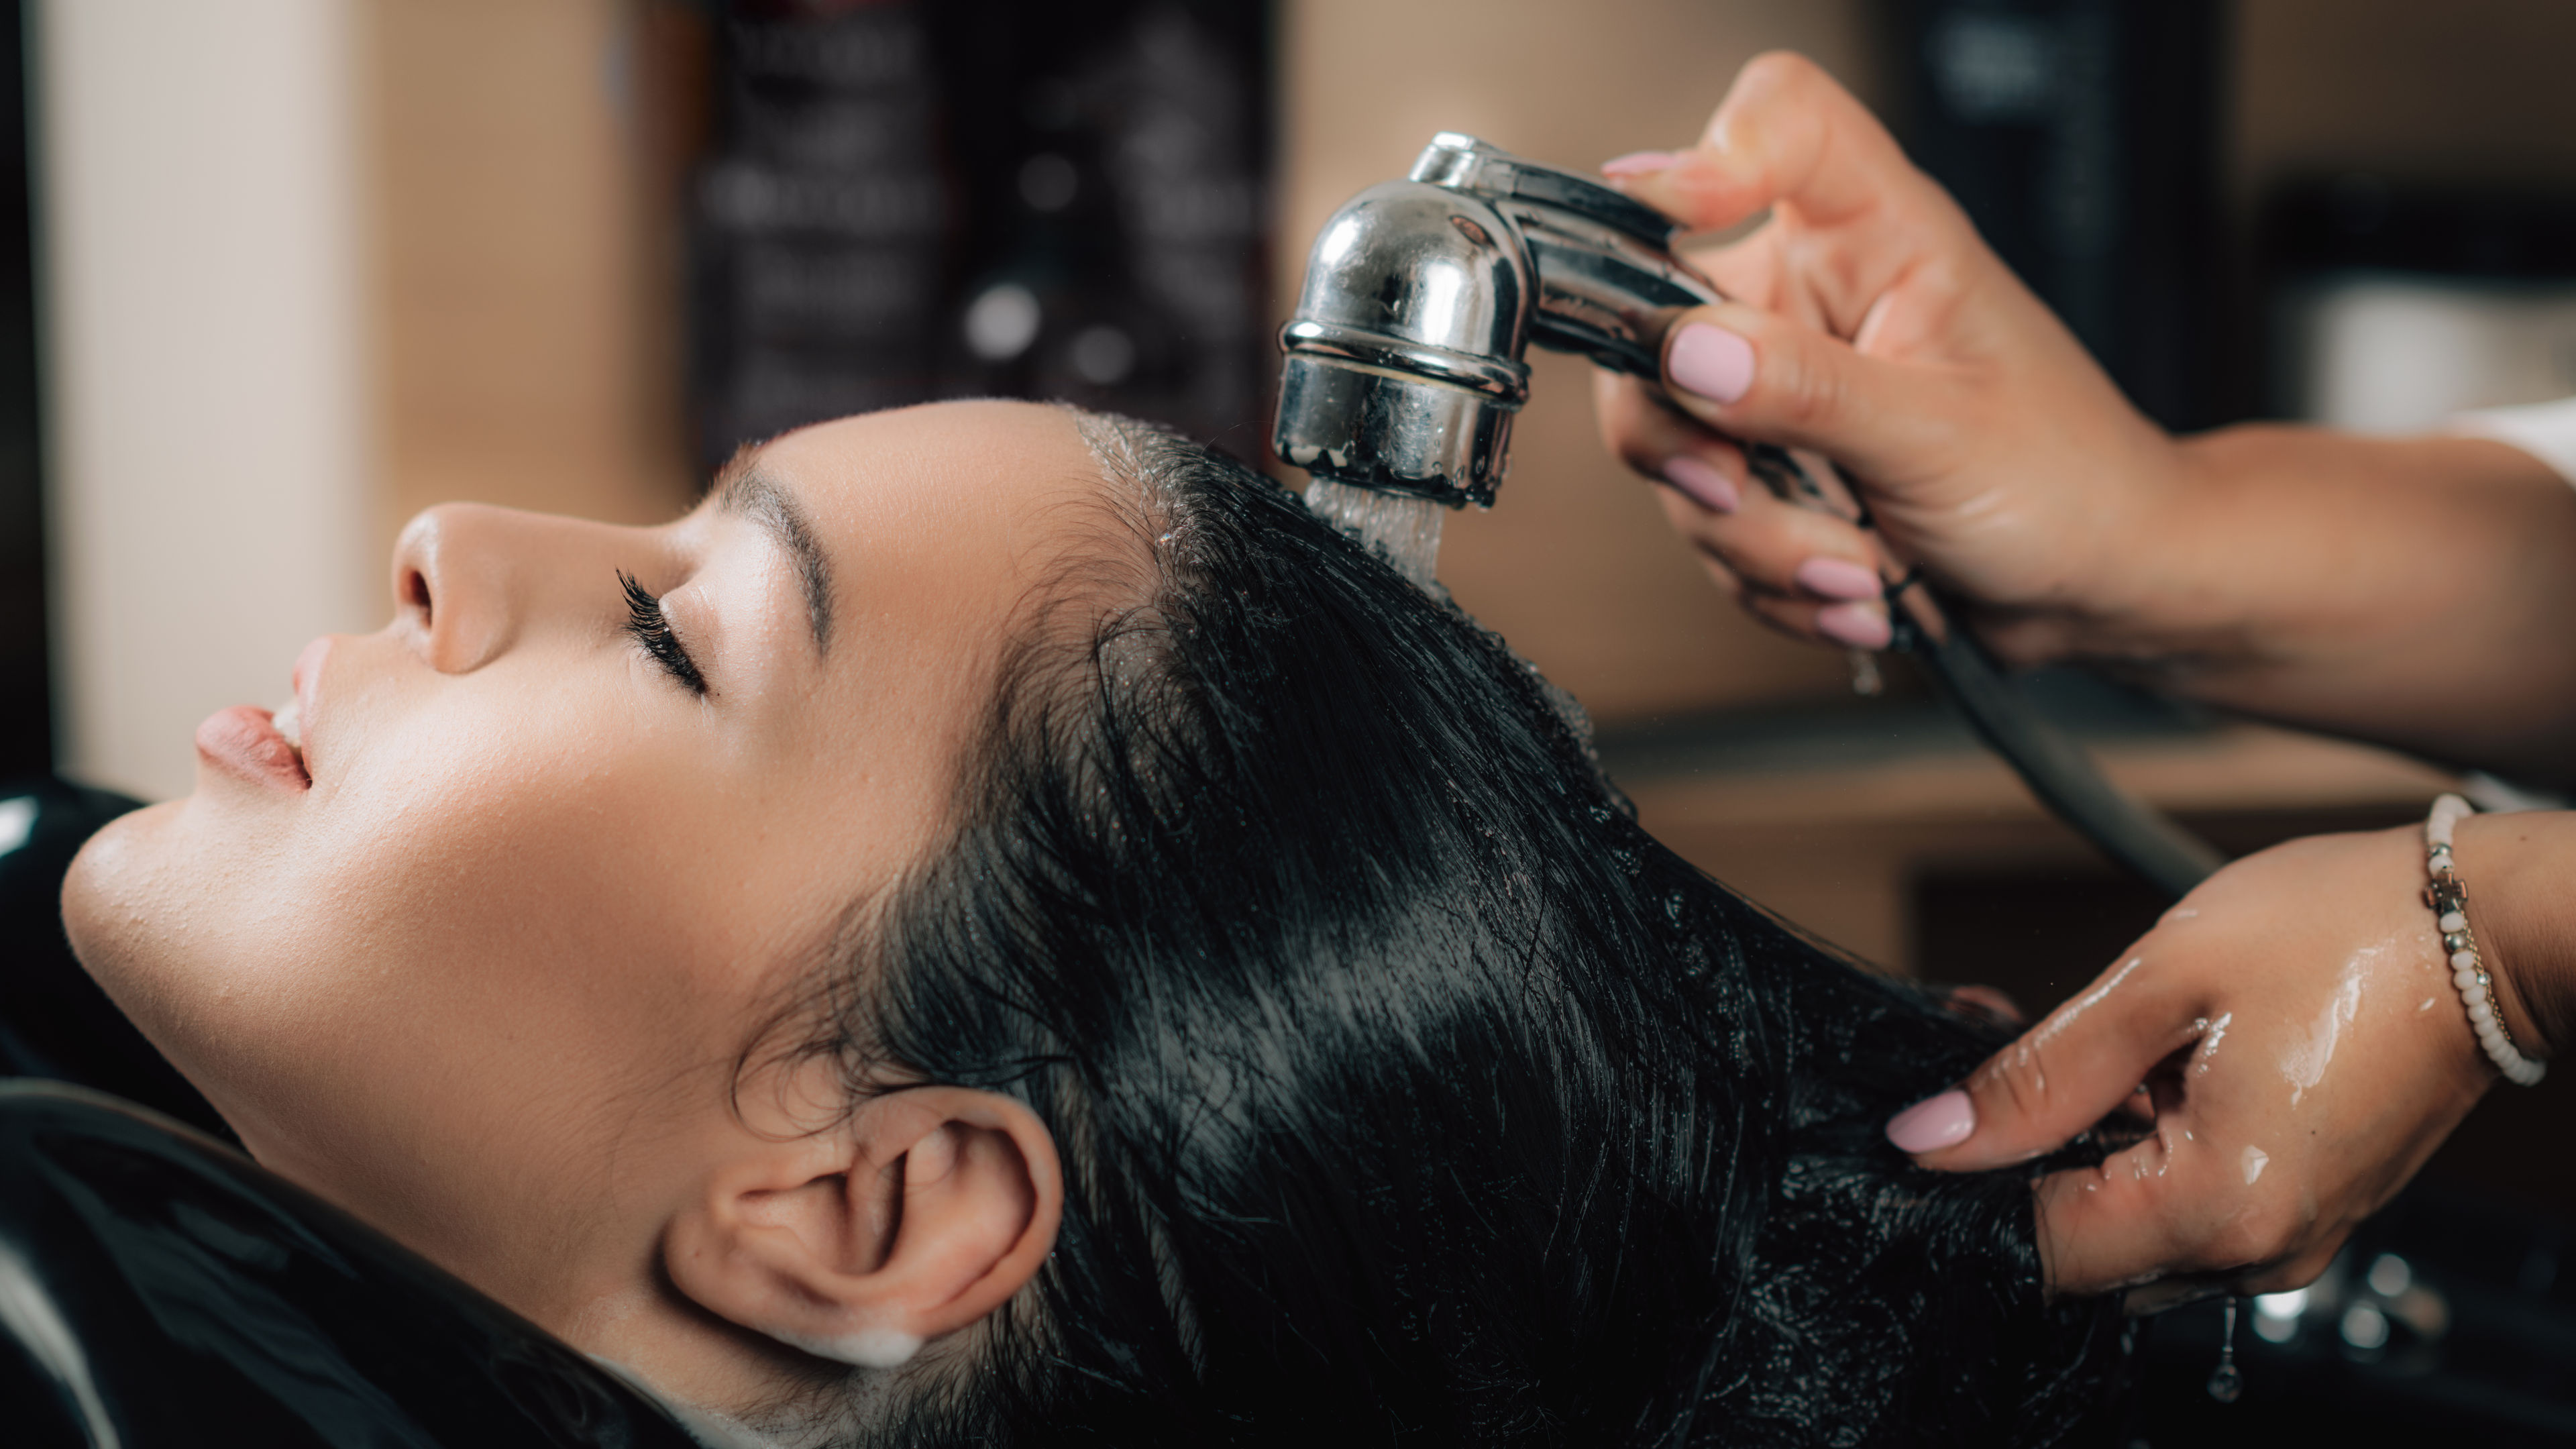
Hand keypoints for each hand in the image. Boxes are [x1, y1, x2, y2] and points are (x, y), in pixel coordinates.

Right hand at [1591, 52, 2184, 662]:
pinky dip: (1769, 576)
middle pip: (1663, 323)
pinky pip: (1706, 522)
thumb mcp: (1941, 435)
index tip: (1668, 222)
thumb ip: (1809, 390)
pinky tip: (1852, 590)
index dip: (1710, 155)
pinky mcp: (1770, 465)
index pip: (1780, 123)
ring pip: (1676, 448)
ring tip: (1857, 573)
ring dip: (1756, 539)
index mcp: (1878, 236)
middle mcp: (1814, 298)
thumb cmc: (2068, 481)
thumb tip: (1687, 351)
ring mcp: (1782, 386)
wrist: (2096, 583)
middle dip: (1695, 446)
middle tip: (1743, 494)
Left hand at [1887, 819, 2565, 1301]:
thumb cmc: (2345, 933)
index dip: (1974, 1177)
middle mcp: (2258, 1247)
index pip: (2041, 1247)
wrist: (2484, 924)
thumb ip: (2038, 1074)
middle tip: (2003, 1042)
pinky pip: (2188, 1197)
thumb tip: (1930, 1138)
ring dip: (2082, 1140)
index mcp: (2219, 1207)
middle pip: (2081, 1242)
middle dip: (2024, 1151)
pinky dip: (2141, 1139)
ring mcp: (2288, 1231)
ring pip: (2130, 1220)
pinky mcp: (2302, 1201)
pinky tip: (2133, 1057)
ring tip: (2079, 1035)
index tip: (1949, 1102)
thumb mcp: (2160, 983)